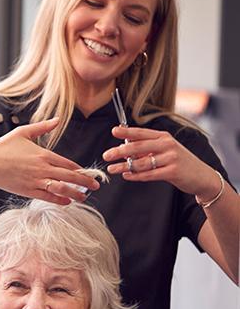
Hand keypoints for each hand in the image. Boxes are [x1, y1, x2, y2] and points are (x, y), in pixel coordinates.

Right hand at [0, 118, 99, 204]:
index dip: (80, 170)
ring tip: (85, 197)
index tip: (88, 173)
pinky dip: (59, 199)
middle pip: (70, 176)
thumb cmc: (3, 146)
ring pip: (61, 188)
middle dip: (85, 182)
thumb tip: (57, 119)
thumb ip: (42, 127)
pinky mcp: (28, 190)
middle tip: (96, 186)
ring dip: (75, 193)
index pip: (68, 163)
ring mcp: (36, 180)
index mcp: (44, 154)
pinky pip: (48, 197)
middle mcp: (43, 168)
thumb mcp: (24, 132)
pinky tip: (67, 201)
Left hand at [103, 126, 221, 199]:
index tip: (114, 131)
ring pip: (141, 163)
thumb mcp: (165, 150)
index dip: (127, 131)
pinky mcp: (172, 172)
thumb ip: (147, 149)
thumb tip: (125, 147)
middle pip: (139, 147)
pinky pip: (149, 174)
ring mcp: (171, 158)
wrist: (201, 176)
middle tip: (106, 155)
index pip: (142, 133)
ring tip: (112, 169)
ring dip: (124, 166)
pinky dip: (136, 176)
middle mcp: (167, 145)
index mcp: (164, 137)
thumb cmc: (179, 162)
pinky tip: (126, 175)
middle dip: (120, 151)